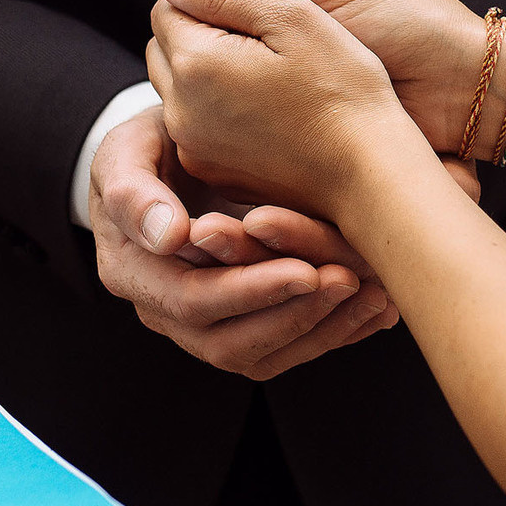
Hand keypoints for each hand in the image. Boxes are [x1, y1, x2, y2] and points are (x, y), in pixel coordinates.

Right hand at [89, 108, 397, 378]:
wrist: (170, 160)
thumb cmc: (148, 149)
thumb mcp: (127, 153)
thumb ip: (135, 192)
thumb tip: (169, 236)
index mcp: (131, 272)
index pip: (193, 301)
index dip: (250, 292)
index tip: (305, 270)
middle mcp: (163, 312)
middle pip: (230, 343)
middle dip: (293, 316)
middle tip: (347, 281)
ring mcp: (202, 326)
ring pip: (263, 356)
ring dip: (320, 330)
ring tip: (373, 295)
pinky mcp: (241, 324)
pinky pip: (285, 348)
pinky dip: (333, 332)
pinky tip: (377, 309)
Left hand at [148, 0, 435, 221]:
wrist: (368, 171)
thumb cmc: (343, 91)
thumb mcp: (291, 18)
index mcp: (195, 62)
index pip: (168, 3)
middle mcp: (180, 109)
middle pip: (165, 44)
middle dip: (199, 27)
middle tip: (261, 32)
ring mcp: (192, 145)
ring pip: (176, 83)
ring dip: (204, 66)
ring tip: (264, 67)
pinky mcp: (210, 169)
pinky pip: (193, 122)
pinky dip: (214, 105)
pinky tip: (263, 104)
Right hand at [198, 0, 489, 151]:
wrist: (462, 91)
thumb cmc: (413, 28)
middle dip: (218, 14)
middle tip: (194, 37)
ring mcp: (312, 39)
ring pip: (251, 40)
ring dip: (233, 49)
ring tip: (210, 64)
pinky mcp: (314, 80)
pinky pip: (269, 75)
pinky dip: (251, 79)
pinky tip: (233, 89)